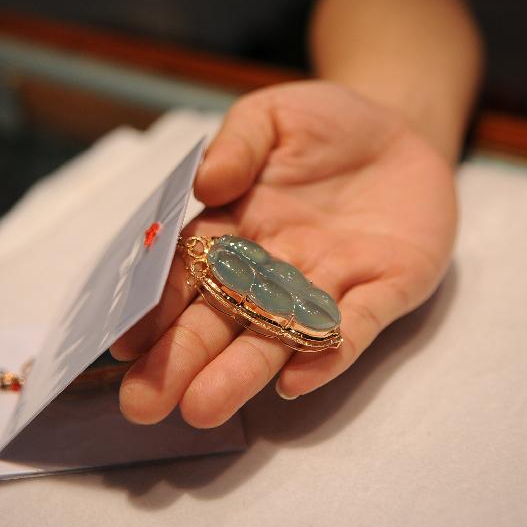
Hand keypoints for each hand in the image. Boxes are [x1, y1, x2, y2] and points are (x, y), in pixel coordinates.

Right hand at [110, 81, 456, 427]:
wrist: (402, 131)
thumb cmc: (325, 124)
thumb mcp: (272, 117)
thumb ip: (238, 145)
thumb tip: (205, 184)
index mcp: (237, 227)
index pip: (189, 270)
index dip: (157, 304)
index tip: (124, 342)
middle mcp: (275, 266)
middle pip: (223, 315)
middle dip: (183, 358)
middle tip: (143, 404)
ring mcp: (329, 282)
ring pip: (280, 333)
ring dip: (243, 371)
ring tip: (202, 409)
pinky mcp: (387, 287)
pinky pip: (358, 325)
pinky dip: (328, 353)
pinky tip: (296, 383)